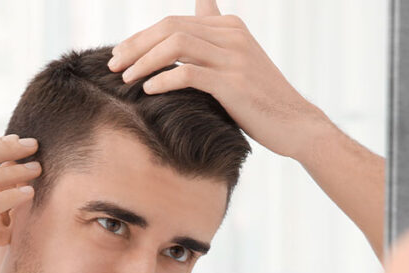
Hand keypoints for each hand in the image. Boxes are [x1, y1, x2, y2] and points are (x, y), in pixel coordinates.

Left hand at [108, 0, 329, 160]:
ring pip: (176, 46)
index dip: (141, 36)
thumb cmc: (259, 99)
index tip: (120, 54)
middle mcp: (232, 35)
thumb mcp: (236, 61)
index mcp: (229, 26)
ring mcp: (234, 58)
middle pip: (170, 28)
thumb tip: (200, 10)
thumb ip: (213, 38)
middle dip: (135, 46)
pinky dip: (163, 80)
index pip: (173, 22)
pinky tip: (148, 91)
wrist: (295, 125)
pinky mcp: (234, 83)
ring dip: (144, 62)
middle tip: (113, 66)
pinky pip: (188, 73)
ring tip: (126, 79)